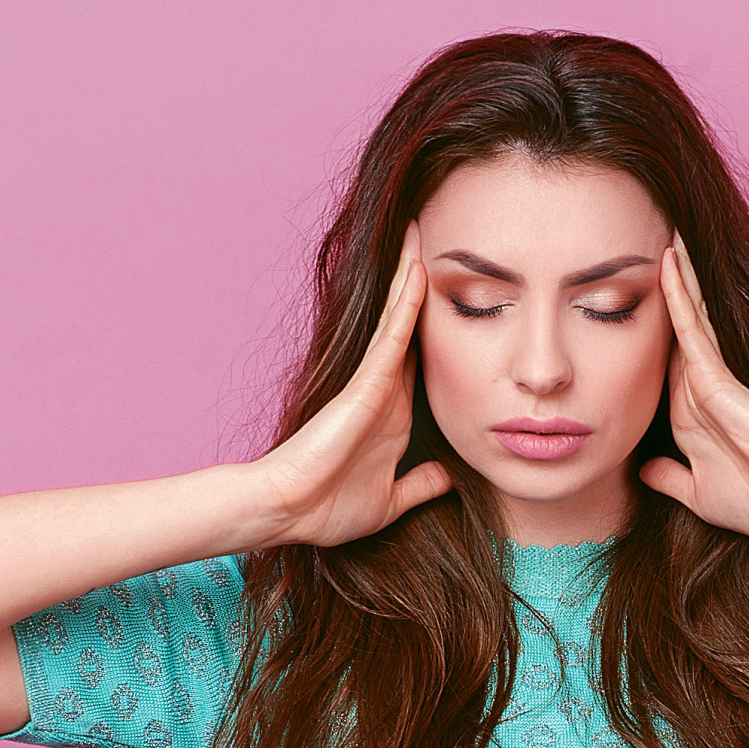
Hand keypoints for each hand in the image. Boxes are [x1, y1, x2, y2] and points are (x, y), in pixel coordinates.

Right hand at [255, 220, 454, 546]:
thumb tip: (449, 477)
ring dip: (411, 277)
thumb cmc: (330, 509)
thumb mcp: (392, 499)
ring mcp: (373, 384)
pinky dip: (406, 305)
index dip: (439, 329)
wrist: (291, 514)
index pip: (422, 361)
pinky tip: (418, 272)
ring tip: (422, 233)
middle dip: (420, 286)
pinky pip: (392, 337)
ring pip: (399, 320)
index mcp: (394, 415)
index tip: (457, 298)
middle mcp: (385, 391)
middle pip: (409, 327)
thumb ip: (421, 486)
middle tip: (437, 240)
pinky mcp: (364, 385)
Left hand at [637, 232, 748, 536]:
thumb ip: (670, 478)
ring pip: (683, 318)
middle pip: (673, 332)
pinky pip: (690, 327)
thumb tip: (643, 470)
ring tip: (663, 236)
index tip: (627, 309)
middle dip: (664, 294)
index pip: (662, 368)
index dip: (648, 338)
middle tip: (644, 250)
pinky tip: (666, 261)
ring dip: (673, 279)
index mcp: (692, 416)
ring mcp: (709, 378)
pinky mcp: (716, 375)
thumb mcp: (698, 492)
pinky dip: (677, 295)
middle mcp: (699, 389)